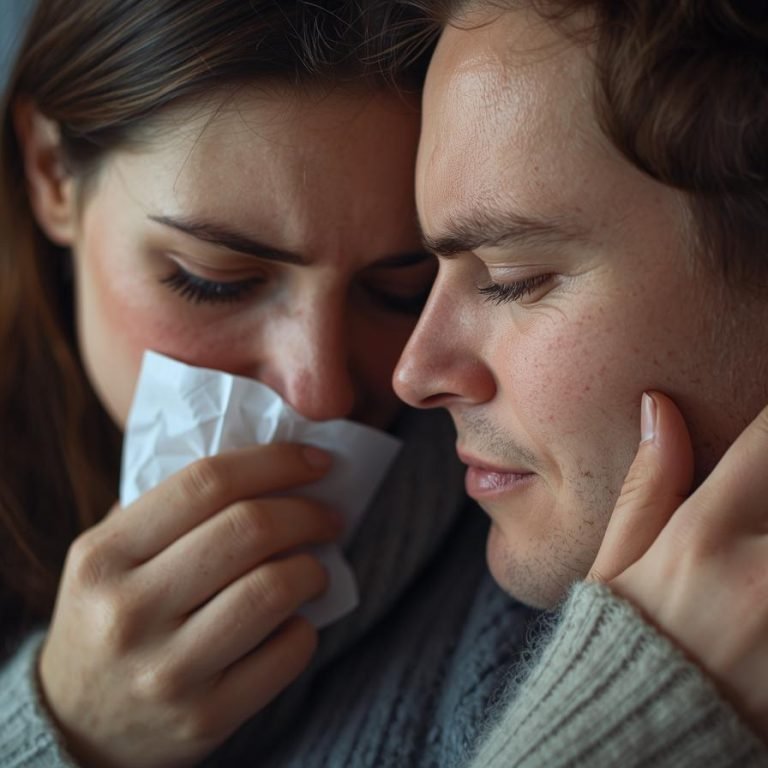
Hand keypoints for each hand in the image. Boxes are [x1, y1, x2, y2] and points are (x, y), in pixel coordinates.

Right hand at [39, 443, 340, 767]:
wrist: (77, 727)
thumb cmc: (108, 618)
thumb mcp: (109, 556)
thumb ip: (167, 506)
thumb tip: (264, 463)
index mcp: (103, 556)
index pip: (206, 482)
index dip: (276, 462)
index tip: (316, 461)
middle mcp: (128, 612)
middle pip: (248, 529)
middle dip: (307, 512)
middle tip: (328, 515)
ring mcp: (167, 670)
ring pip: (273, 589)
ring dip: (313, 567)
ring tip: (315, 567)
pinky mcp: (205, 717)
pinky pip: (288, 652)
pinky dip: (306, 627)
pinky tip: (297, 619)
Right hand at [588, 393, 767, 737]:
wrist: (647, 746)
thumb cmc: (620, 650)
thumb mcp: (613, 565)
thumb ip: (645, 484)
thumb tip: (657, 404)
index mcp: (705, 536)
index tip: (767, 424)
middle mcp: (766, 569)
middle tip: (755, 495)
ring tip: (754, 543)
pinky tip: (761, 580)